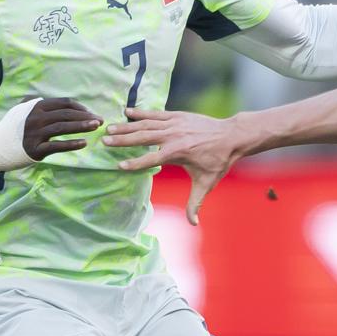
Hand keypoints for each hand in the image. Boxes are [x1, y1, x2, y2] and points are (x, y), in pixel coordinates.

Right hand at [22, 97, 102, 161]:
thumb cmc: (11, 127)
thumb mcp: (21, 109)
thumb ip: (34, 102)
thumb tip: (47, 99)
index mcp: (36, 107)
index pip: (63, 103)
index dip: (80, 108)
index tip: (91, 113)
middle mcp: (37, 118)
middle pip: (66, 114)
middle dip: (85, 117)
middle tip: (100, 120)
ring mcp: (36, 133)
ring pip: (63, 128)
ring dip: (82, 127)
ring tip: (96, 127)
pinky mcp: (36, 149)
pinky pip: (57, 146)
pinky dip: (71, 144)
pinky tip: (84, 143)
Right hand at [105, 108, 251, 224]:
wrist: (232, 136)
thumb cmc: (218, 161)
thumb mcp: (207, 183)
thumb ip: (195, 202)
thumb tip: (193, 223)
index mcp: (179, 152)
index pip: (152, 159)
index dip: (136, 163)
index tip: (119, 166)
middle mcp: (174, 136)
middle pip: (143, 137)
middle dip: (123, 140)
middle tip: (104, 141)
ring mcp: (175, 124)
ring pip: (146, 124)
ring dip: (127, 126)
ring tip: (109, 127)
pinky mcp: (177, 115)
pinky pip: (155, 114)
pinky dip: (141, 113)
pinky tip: (126, 112)